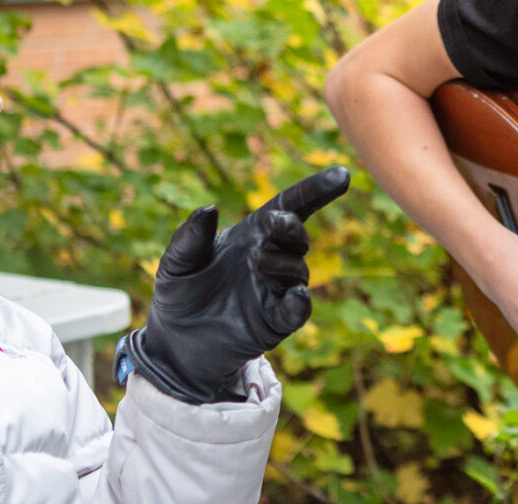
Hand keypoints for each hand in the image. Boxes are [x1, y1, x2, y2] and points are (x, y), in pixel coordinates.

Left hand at [127, 166, 349, 402]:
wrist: (176, 343)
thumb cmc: (180, 294)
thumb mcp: (175, 263)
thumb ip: (189, 237)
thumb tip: (210, 209)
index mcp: (252, 234)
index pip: (290, 206)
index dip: (317, 190)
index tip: (342, 174)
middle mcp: (271, 257)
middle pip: (297, 234)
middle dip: (290, 226)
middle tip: (272, 224)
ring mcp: (276, 289)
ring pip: (297, 268)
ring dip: (282, 261)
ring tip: (255, 262)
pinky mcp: (276, 320)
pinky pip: (298, 309)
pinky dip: (300, 301)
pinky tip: (295, 295)